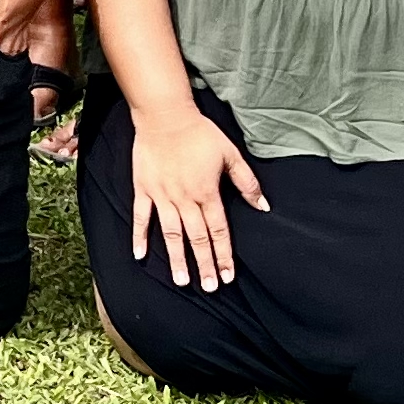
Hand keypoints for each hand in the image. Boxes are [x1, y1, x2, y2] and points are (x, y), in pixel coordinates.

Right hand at [130, 105, 265, 291]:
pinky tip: (140, 255)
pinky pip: (142, 217)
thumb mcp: (230, 154)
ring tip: (181, 280)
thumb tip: (263, 206)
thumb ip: (247, 182)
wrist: (165, 116)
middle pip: (196, 238)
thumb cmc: (200, 133)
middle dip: (204, 264)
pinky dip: (140, 237)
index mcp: (207, 193)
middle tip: (208, 287)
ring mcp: (162, 196)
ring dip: (176, 259)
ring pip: (171, 234)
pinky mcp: (144, 189)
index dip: (224, 255)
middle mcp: (185, 200)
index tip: (228, 276)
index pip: (219, 231)